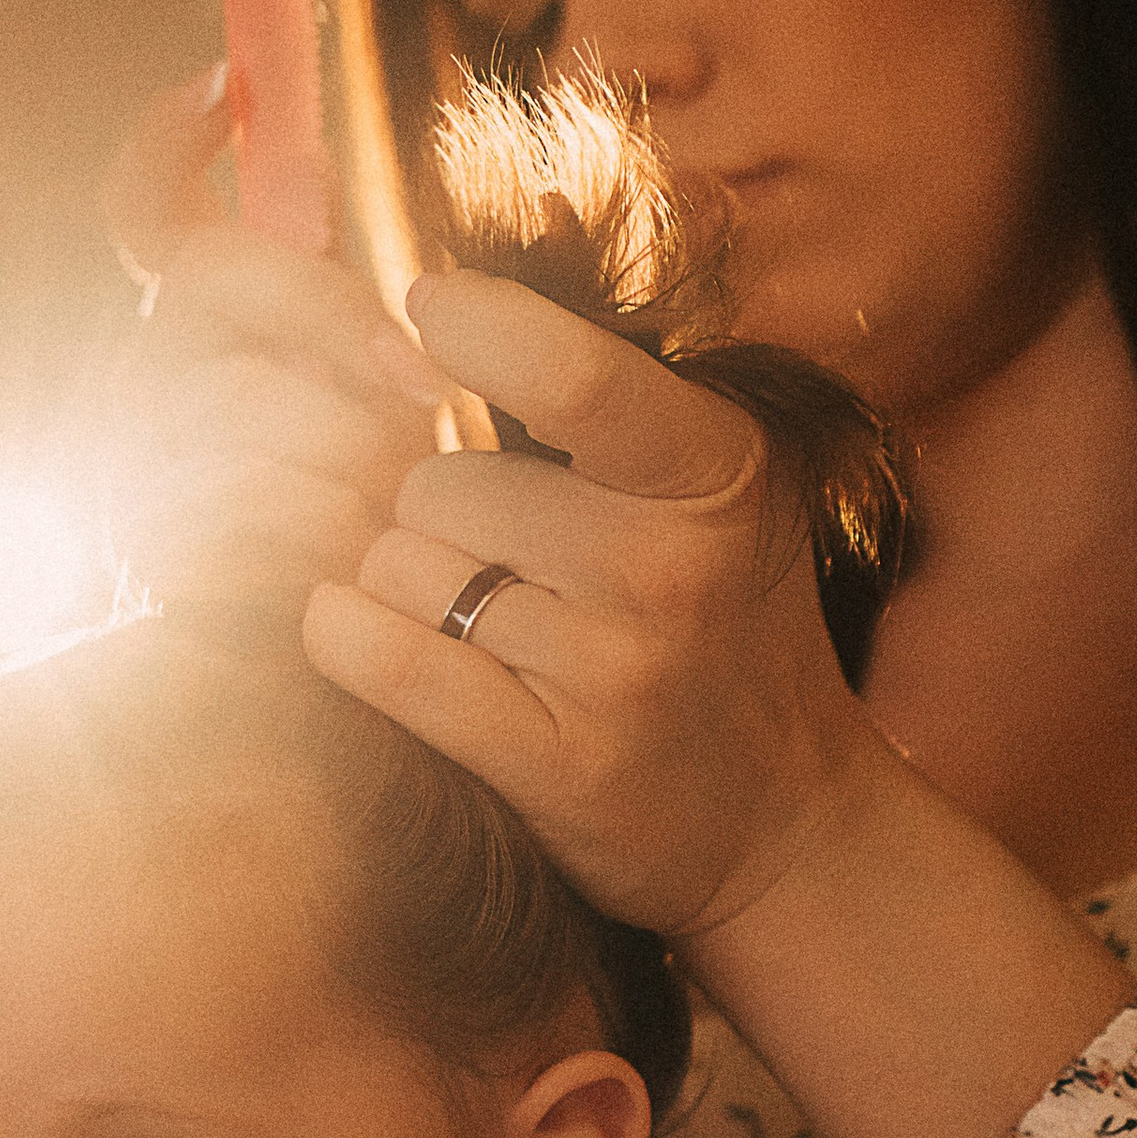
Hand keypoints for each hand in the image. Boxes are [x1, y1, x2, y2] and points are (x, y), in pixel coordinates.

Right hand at [97, 68, 440, 600]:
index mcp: (197, 325)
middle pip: (211, 278)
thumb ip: (350, 303)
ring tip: (388, 505)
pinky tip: (351, 558)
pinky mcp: (150, 547)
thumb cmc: (375, 514)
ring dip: (350, 453)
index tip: (224, 82)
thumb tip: (321, 173)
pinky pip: (257, 502)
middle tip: (422, 398)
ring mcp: (130, 456)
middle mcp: (141, 372)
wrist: (343, 674)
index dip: (164, 139)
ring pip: (248, 398)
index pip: (142, 206)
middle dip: (335, 327)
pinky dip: (326, 532)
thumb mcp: (379, 387)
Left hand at [303, 267, 1130, 1137]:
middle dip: (433, 511)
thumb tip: (408, 314)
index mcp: (717, 473)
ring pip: (401, 570)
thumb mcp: (705, 494)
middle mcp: (672, 568)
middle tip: (497, 558)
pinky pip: (388, 664)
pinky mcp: (558, 767)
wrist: (787, 826)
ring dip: (405, 588)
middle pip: (439, 483)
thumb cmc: (716, 629)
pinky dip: (349, 641)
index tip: (427, 312)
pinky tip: (363, 639)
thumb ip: (593, 403)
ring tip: (478, 623)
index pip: (571, 371)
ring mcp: (617, 672)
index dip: (470, 325)